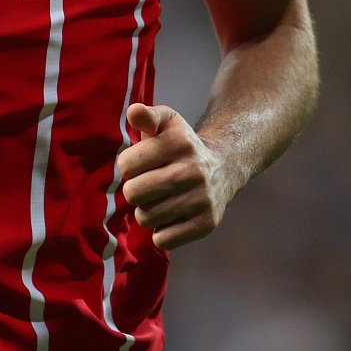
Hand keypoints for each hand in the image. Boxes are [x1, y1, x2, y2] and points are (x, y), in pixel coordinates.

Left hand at [116, 103, 235, 250]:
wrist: (223, 167)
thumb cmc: (182, 145)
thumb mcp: (168, 123)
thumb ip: (147, 116)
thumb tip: (134, 111)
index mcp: (180, 142)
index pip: (127, 164)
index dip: (128, 166)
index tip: (139, 164)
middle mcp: (193, 170)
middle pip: (134, 193)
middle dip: (134, 190)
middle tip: (146, 186)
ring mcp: (201, 198)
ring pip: (146, 217)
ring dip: (146, 211)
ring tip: (158, 200)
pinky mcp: (206, 223)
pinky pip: (163, 239)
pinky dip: (160, 231)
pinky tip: (170, 216)